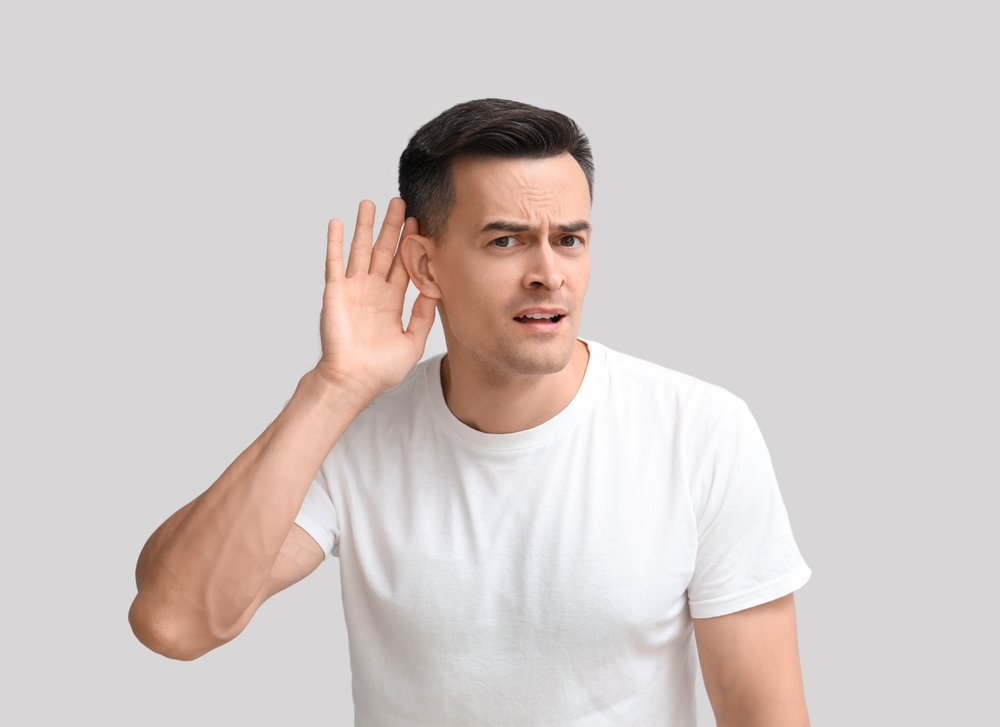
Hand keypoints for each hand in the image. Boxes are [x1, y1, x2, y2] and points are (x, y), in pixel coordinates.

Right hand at [314, 198, 435, 397]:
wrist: (353, 380)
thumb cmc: (380, 369)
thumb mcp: (413, 341)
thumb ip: (424, 315)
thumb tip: (437, 289)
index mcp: (391, 302)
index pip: (402, 265)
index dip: (410, 244)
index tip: (419, 222)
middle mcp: (372, 291)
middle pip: (383, 251)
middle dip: (391, 227)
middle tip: (399, 202)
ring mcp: (353, 289)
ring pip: (360, 250)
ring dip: (365, 226)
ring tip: (370, 202)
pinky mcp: (336, 292)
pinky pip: (335, 262)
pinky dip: (336, 242)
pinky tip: (338, 223)